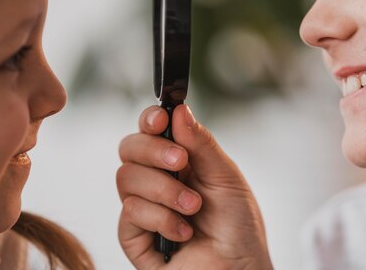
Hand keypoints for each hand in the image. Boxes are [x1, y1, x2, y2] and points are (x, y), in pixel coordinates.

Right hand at [117, 104, 272, 268]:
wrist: (239, 269)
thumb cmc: (237, 226)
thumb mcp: (226, 177)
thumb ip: (201, 144)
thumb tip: (180, 110)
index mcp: (177, 160)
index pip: (150, 131)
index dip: (149, 120)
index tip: (161, 119)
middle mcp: (156, 180)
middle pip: (129, 148)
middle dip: (153, 151)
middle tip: (181, 162)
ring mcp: (143, 207)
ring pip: (126, 178)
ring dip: (165, 191)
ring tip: (193, 207)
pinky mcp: (134, 237)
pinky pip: (130, 212)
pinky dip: (160, 219)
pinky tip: (183, 232)